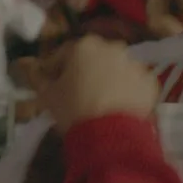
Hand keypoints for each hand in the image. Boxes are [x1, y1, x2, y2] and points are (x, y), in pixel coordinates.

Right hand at [27, 35, 158, 132]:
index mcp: (84, 46)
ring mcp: (134, 63)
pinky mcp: (149, 82)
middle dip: (86, 71)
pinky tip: (120, 108)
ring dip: (109, 79)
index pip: (64, 54)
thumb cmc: (73, 110)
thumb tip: (33, 70)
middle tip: (78, 93)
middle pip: (94, 57)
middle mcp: (112, 47)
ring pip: (116, 69)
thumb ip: (39, 79)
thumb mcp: (47, 96)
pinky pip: (134, 84)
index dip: (56, 69)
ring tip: (101, 102)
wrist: (110, 135)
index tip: (52, 84)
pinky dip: (128, 91)